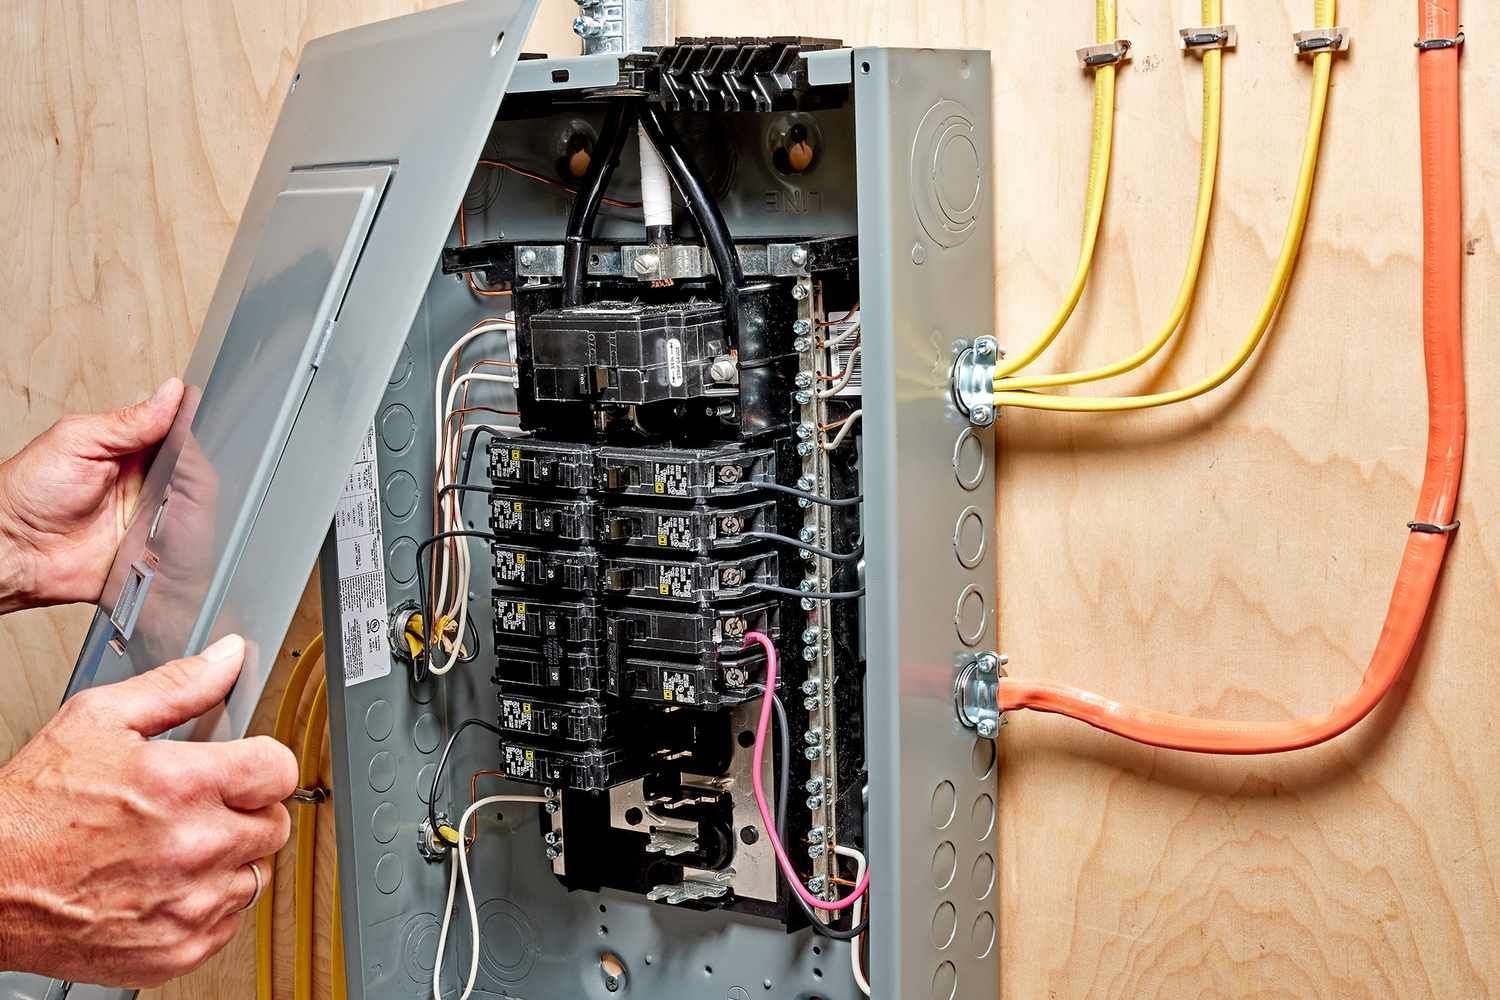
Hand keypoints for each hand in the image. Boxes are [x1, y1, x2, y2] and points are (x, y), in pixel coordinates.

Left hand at [0, 379, 184, 612]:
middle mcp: (148, 483)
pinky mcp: (154, 552)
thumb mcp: (77, 440)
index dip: (196, 429)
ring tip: (180, 502)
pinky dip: (193, 540)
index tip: (204, 426)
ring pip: (198, 509)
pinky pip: (187, 546)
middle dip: (199, 471)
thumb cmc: (30, 492)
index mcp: (132, 450)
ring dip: (197, 505)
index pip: (180, 433)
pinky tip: (186, 531)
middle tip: (186, 471)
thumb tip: (171, 392)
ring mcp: (153, 519)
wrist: (15, 549)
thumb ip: (127, 421)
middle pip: (197, 473)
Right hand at [0, 634, 296, 986]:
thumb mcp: (97, 720)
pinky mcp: (178, 950)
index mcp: (184, 784)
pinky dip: (206, 905)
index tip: (244, 768)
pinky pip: (228, 922)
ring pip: (255, 873)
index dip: (262, 764)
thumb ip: (177, 686)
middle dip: (245, 810)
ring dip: (228, 859)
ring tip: (175, 847)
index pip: (280, 770)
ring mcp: (190, 904)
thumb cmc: (30, 811)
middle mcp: (196, 847)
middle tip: (200, 808)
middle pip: (274, 823)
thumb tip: (226, 658)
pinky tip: (166, 884)